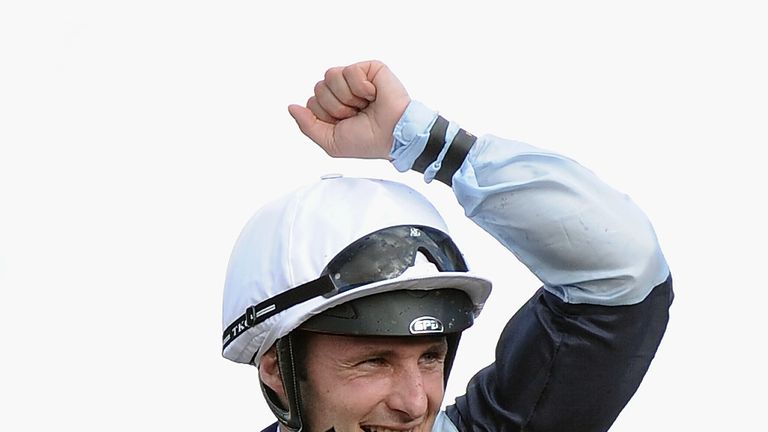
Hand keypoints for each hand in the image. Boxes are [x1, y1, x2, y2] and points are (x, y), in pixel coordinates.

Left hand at [288, 60, 410, 159]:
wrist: (393, 135)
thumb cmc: (368, 141)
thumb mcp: (330, 141)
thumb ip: (307, 125)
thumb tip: (292, 107)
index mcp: (333, 108)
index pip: (312, 103)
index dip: (326, 116)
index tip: (345, 124)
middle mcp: (343, 92)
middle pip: (318, 89)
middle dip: (336, 107)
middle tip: (356, 115)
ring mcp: (356, 79)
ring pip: (330, 76)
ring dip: (347, 97)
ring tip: (364, 105)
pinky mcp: (370, 68)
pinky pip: (350, 71)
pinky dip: (361, 88)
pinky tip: (372, 95)